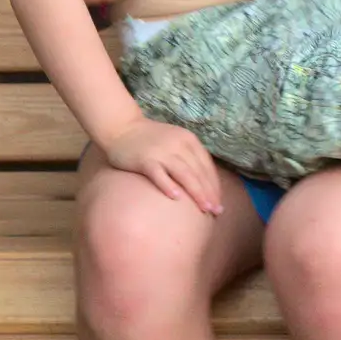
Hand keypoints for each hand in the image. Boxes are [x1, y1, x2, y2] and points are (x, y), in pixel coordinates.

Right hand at [104, 115, 222, 213]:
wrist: (121, 128)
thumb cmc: (150, 139)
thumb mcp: (176, 142)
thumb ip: (189, 157)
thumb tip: (205, 183)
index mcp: (188, 140)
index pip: (206, 165)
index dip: (214, 185)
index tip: (219, 202)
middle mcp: (178, 144)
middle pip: (198, 172)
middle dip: (209, 193)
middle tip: (216, 211)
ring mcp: (161, 152)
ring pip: (184, 174)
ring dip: (196, 192)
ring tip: (204, 208)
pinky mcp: (145, 160)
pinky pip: (159, 174)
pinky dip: (168, 185)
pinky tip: (176, 198)